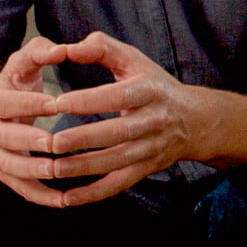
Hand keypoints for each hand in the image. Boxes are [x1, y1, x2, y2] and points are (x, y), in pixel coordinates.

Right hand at [0, 37, 65, 205]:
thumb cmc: (10, 88)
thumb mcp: (18, 66)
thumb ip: (39, 52)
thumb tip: (62, 48)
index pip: (6, 104)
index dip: (28, 103)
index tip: (55, 103)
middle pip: (5, 139)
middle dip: (29, 141)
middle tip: (55, 142)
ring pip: (11, 168)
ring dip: (33, 172)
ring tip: (58, 171)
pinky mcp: (5, 175)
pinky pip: (20, 190)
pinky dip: (40, 197)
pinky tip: (64, 200)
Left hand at [41, 32, 206, 206]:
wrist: (195, 121)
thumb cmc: (154, 86)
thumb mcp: (135, 60)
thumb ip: (103, 48)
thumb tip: (71, 48)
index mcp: (150, 91)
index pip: (118, 96)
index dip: (88, 100)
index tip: (57, 102)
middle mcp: (154, 121)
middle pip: (118, 132)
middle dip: (84, 138)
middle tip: (51, 141)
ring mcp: (151, 148)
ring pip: (116, 161)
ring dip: (84, 168)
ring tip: (52, 168)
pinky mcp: (146, 169)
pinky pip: (118, 184)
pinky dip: (93, 194)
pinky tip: (67, 198)